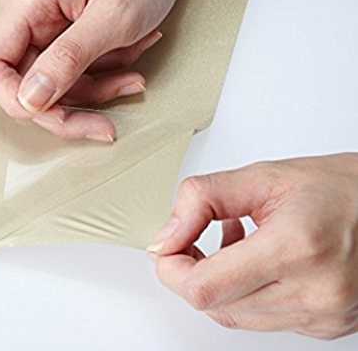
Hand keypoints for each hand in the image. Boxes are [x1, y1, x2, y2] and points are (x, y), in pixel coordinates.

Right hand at [0, 0, 210, 140]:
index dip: (15, 99)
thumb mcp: (113, 16)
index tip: (52, 115)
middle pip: (26, 81)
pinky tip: (128, 59)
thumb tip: (31, 99)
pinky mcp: (62, 31)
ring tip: (131, 74)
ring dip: (95, 88)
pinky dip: (102, 74)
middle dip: (69, 106)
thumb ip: (70, 59)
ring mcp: (44, 22)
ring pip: (55, 82)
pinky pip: (73, 70)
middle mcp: (27, 11)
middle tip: (102, 124)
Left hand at [150, 154, 357, 339]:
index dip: (173, 268)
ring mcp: (322, 316)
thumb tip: (167, 236)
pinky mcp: (326, 326)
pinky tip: (254, 261)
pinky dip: (244, 291)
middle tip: (193, 238)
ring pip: (235, 315)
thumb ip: (202, 200)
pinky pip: (262, 318)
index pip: (205, 287)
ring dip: (218, 281)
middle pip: (215, 305)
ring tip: (231, 241)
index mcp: (295, 248)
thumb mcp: (261, 177)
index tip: (168, 246)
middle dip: (190, 272)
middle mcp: (314, 293)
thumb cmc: (336, 187)